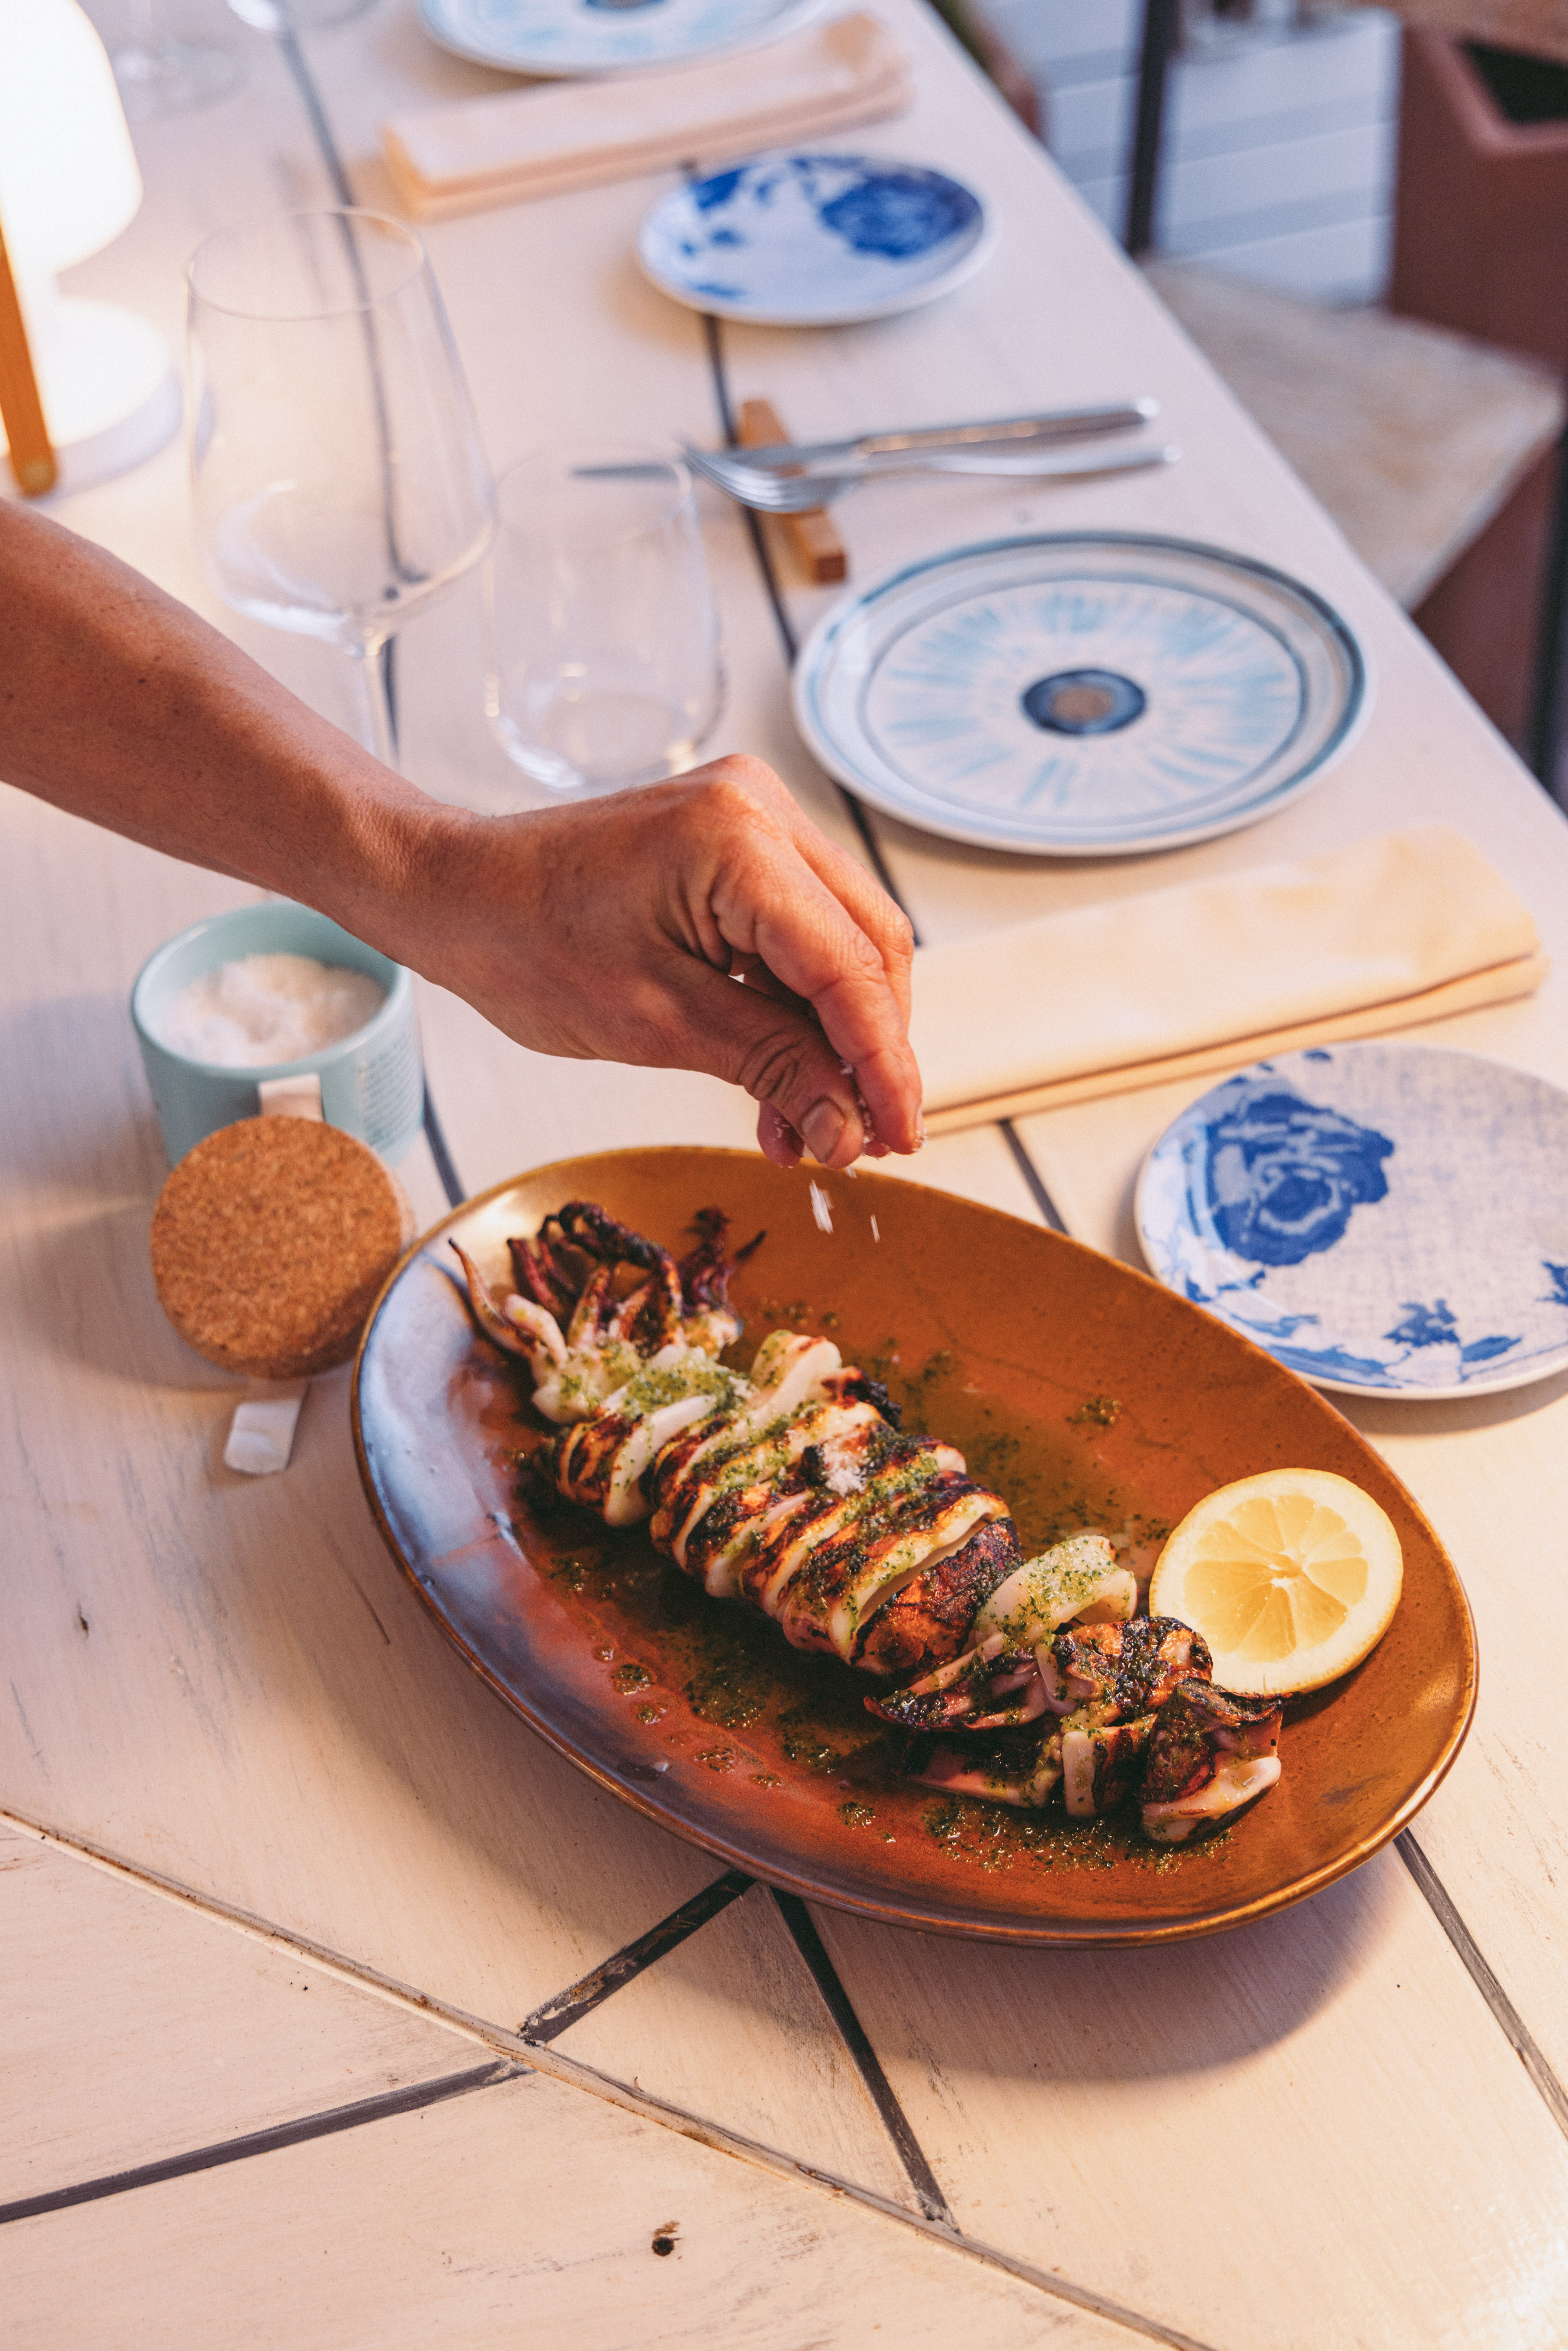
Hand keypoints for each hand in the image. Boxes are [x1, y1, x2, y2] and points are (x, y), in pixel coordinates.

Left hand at [407, 757, 921, 1169]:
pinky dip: (797, 1009)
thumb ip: (768, 1065)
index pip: (850, 968)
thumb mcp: (653, 1024)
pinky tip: (781, 1082)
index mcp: (738, 839)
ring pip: (844, 944)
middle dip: (869, 1053)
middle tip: (855, 1141)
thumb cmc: (524, 944)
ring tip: (805, 1129)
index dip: (884, 1065)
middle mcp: (762, 808)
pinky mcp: (740, 843)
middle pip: (868, 948)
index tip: (899, 1139)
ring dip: (833, 1041)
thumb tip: (848, 1127)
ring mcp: (755, 818)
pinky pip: (800, 932)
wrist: (456, 893)